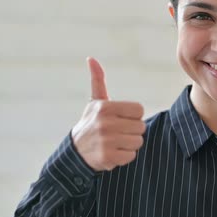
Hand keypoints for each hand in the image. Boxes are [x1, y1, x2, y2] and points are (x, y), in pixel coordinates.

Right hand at [71, 57, 145, 171]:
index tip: (122, 118)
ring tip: (116, 142)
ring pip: (138, 142)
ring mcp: (106, 141)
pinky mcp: (107, 157)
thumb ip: (97, 80)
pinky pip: (131, 156)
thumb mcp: (95, 101)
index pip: (139, 110)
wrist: (75, 151)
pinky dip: (125, 156)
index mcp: (105, 107)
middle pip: (141, 127)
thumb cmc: (91, 122)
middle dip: (132, 130)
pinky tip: (113, 152)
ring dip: (130, 144)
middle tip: (118, 132)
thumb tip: (91, 59)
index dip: (133, 115)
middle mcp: (105, 123)